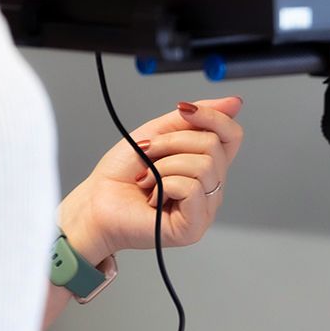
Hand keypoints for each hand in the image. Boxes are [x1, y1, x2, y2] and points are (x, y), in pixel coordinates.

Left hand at [56, 96, 244, 264]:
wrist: (95, 202)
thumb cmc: (120, 173)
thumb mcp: (158, 132)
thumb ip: (196, 117)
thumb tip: (235, 103)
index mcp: (206, 164)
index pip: (232, 135)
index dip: (213, 117)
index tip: (184, 111)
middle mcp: (210, 187)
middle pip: (214, 146)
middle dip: (172, 143)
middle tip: (148, 155)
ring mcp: (204, 208)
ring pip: (203, 166)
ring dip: (164, 166)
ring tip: (147, 180)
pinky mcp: (193, 227)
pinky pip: (192, 188)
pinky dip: (164, 185)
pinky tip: (151, 197)